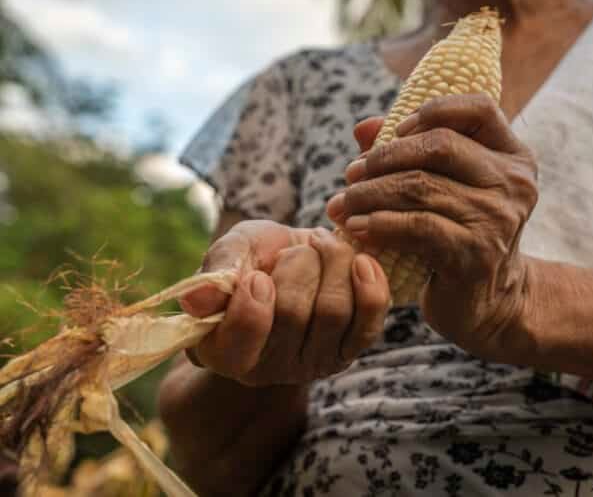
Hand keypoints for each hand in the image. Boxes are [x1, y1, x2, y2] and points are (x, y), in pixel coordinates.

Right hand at [180, 221, 390, 385]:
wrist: (296, 259)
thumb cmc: (254, 259)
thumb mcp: (229, 254)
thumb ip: (215, 273)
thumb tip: (197, 301)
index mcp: (225, 351)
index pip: (241, 342)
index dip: (253, 303)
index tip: (258, 274)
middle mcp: (269, 368)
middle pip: (293, 314)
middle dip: (298, 264)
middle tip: (295, 249)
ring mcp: (313, 363)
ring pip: (333, 311)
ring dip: (332, 263)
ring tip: (322, 247)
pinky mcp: (351, 350)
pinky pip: (370, 322)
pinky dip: (370, 284)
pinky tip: (361, 261)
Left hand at [326, 94, 538, 361]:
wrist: (490, 304)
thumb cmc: (460, 237)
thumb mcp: (447, 190)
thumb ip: (410, 152)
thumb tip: (363, 128)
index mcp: (514, 158)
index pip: (480, 109)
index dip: (433, 111)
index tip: (395, 130)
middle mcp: (513, 184)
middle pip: (440, 146)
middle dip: (386, 156)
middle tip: (351, 173)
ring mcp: (497, 219)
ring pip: (420, 187)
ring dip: (371, 192)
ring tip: (343, 202)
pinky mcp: (475, 253)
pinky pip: (418, 226)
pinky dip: (380, 223)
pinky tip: (357, 227)